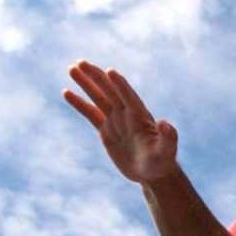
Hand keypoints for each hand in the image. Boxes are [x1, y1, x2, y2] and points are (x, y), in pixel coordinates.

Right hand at [64, 60, 179, 183]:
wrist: (153, 172)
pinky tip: (66, 92)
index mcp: (141, 116)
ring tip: (71, 68)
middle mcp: (127, 114)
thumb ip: (168, 137)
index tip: (110, 71)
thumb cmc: (163, 162)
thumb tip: (165, 123)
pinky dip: (79, 103)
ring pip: (98, 98)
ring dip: (86, 83)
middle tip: (80, 62)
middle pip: (110, 91)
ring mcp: (116, 120)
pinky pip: (90, 113)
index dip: (120, 85)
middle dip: (97, 77)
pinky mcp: (106, 130)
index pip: (129, 97)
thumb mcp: (168, 151)